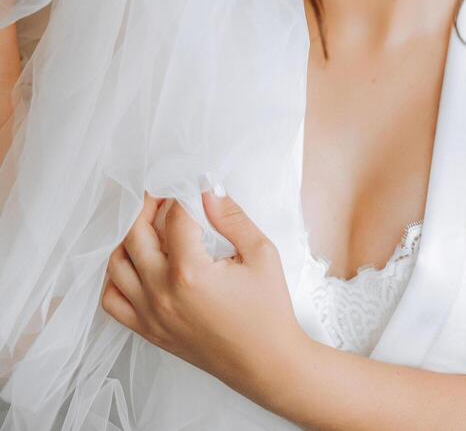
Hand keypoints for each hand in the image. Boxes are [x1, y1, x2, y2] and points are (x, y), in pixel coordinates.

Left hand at [101, 189, 308, 407]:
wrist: (267, 364)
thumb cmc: (268, 311)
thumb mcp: (261, 253)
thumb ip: (231, 216)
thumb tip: (208, 190)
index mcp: (190, 273)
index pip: (175, 217)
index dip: (183, 194)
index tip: (192, 185)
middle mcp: (162, 294)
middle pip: (136, 234)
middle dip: (149, 206)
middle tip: (164, 195)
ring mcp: (151, 315)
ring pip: (117, 264)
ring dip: (129, 238)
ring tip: (150, 224)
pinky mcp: (149, 331)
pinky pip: (112, 300)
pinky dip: (116, 277)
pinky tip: (136, 263)